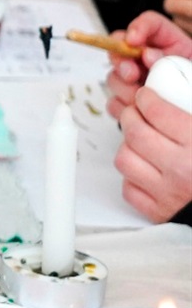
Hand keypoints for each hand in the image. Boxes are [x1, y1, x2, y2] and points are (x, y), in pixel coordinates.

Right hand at [106, 11, 191, 119]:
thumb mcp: (191, 67)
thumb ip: (176, 58)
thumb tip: (149, 55)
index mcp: (171, 44)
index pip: (150, 24)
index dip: (138, 28)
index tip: (133, 40)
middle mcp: (149, 60)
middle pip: (120, 48)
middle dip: (122, 61)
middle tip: (132, 74)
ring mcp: (138, 81)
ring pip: (114, 77)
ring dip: (124, 88)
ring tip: (141, 98)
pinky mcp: (132, 102)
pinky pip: (115, 101)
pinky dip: (122, 106)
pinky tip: (138, 109)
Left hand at [114, 85, 191, 222]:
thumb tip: (181, 93)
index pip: (157, 112)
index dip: (146, 99)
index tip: (145, 96)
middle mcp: (182, 170)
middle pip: (135, 133)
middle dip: (130, 116)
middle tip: (135, 112)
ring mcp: (168, 194)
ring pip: (125, 160)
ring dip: (128, 146)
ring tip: (139, 140)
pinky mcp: (160, 214)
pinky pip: (129, 190)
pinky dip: (132, 177)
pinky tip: (145, 169)